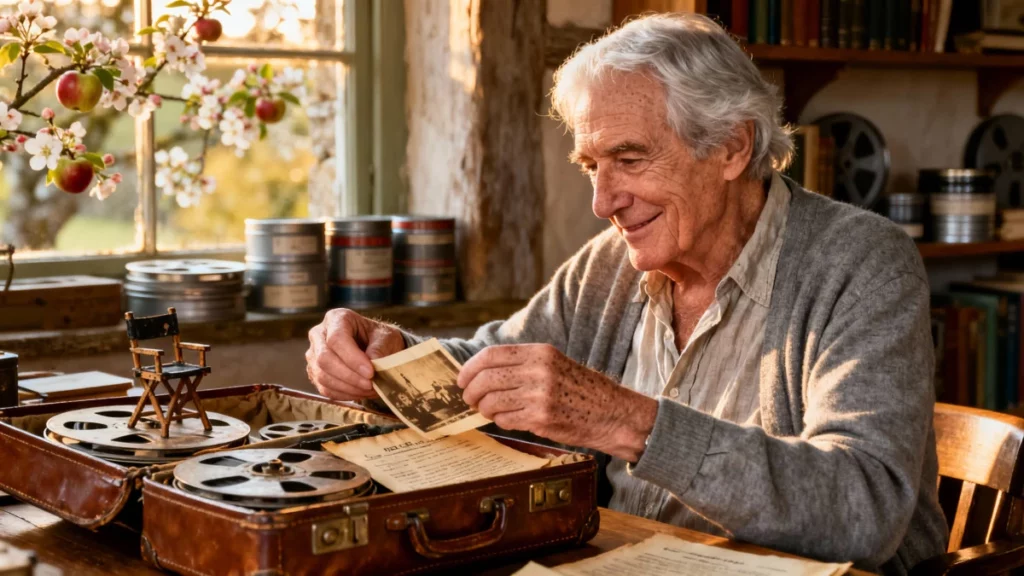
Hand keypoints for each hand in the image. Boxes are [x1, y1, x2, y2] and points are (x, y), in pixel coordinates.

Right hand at [305, 308, 404, 400]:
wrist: (375, 347)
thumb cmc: (380, 338)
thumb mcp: (386, 338)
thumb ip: (380, 349)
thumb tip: (372, 363)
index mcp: (336, 318)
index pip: (337, 339)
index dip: (352, 359)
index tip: (371, 372)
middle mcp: (319, 334)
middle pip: (324, 359)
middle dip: (349, 376)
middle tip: (371, 384)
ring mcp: (314, 355)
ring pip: (322, 376)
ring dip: (348, 388)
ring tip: (370, 389)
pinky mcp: (315, 373)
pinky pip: (325, 388)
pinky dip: (344, 394)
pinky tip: (361, 392)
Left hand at [458, 344, 657, 460]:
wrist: (612, 413)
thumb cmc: (582, 390)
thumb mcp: (554, 364)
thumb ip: (522, 365)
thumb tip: (483, 373)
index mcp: (540, 352)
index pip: (491, 355)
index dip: (470, 368)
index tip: (462, 379)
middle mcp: (539, 371)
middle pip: (486, 378)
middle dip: (471, 392)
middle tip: (469, 400)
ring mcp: (540, 396)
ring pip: (492, 401)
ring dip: (484, 409)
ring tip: (489, 411)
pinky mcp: (542, 419)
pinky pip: (505, 420)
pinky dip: (500, 421)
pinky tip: (507, 419)